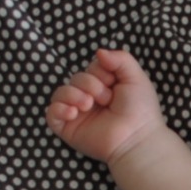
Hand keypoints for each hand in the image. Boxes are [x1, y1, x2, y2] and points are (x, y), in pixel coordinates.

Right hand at [45, 48, 165, 165]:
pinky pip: (51, 114)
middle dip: (89, 84)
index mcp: (104, 87)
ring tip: (88, 105)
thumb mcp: (135, 77)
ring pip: (60, 93)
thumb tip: (99, 51)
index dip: (99, 72)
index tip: (113, 84)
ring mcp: (78, 114)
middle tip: (105, 99)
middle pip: (75, 78)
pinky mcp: (68, 128)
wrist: (136, 137)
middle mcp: (90, 99)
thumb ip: (120, 58)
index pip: (90, 68)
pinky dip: (59, 109)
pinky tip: (74, 112)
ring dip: (73, 94)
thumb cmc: (140, 109)